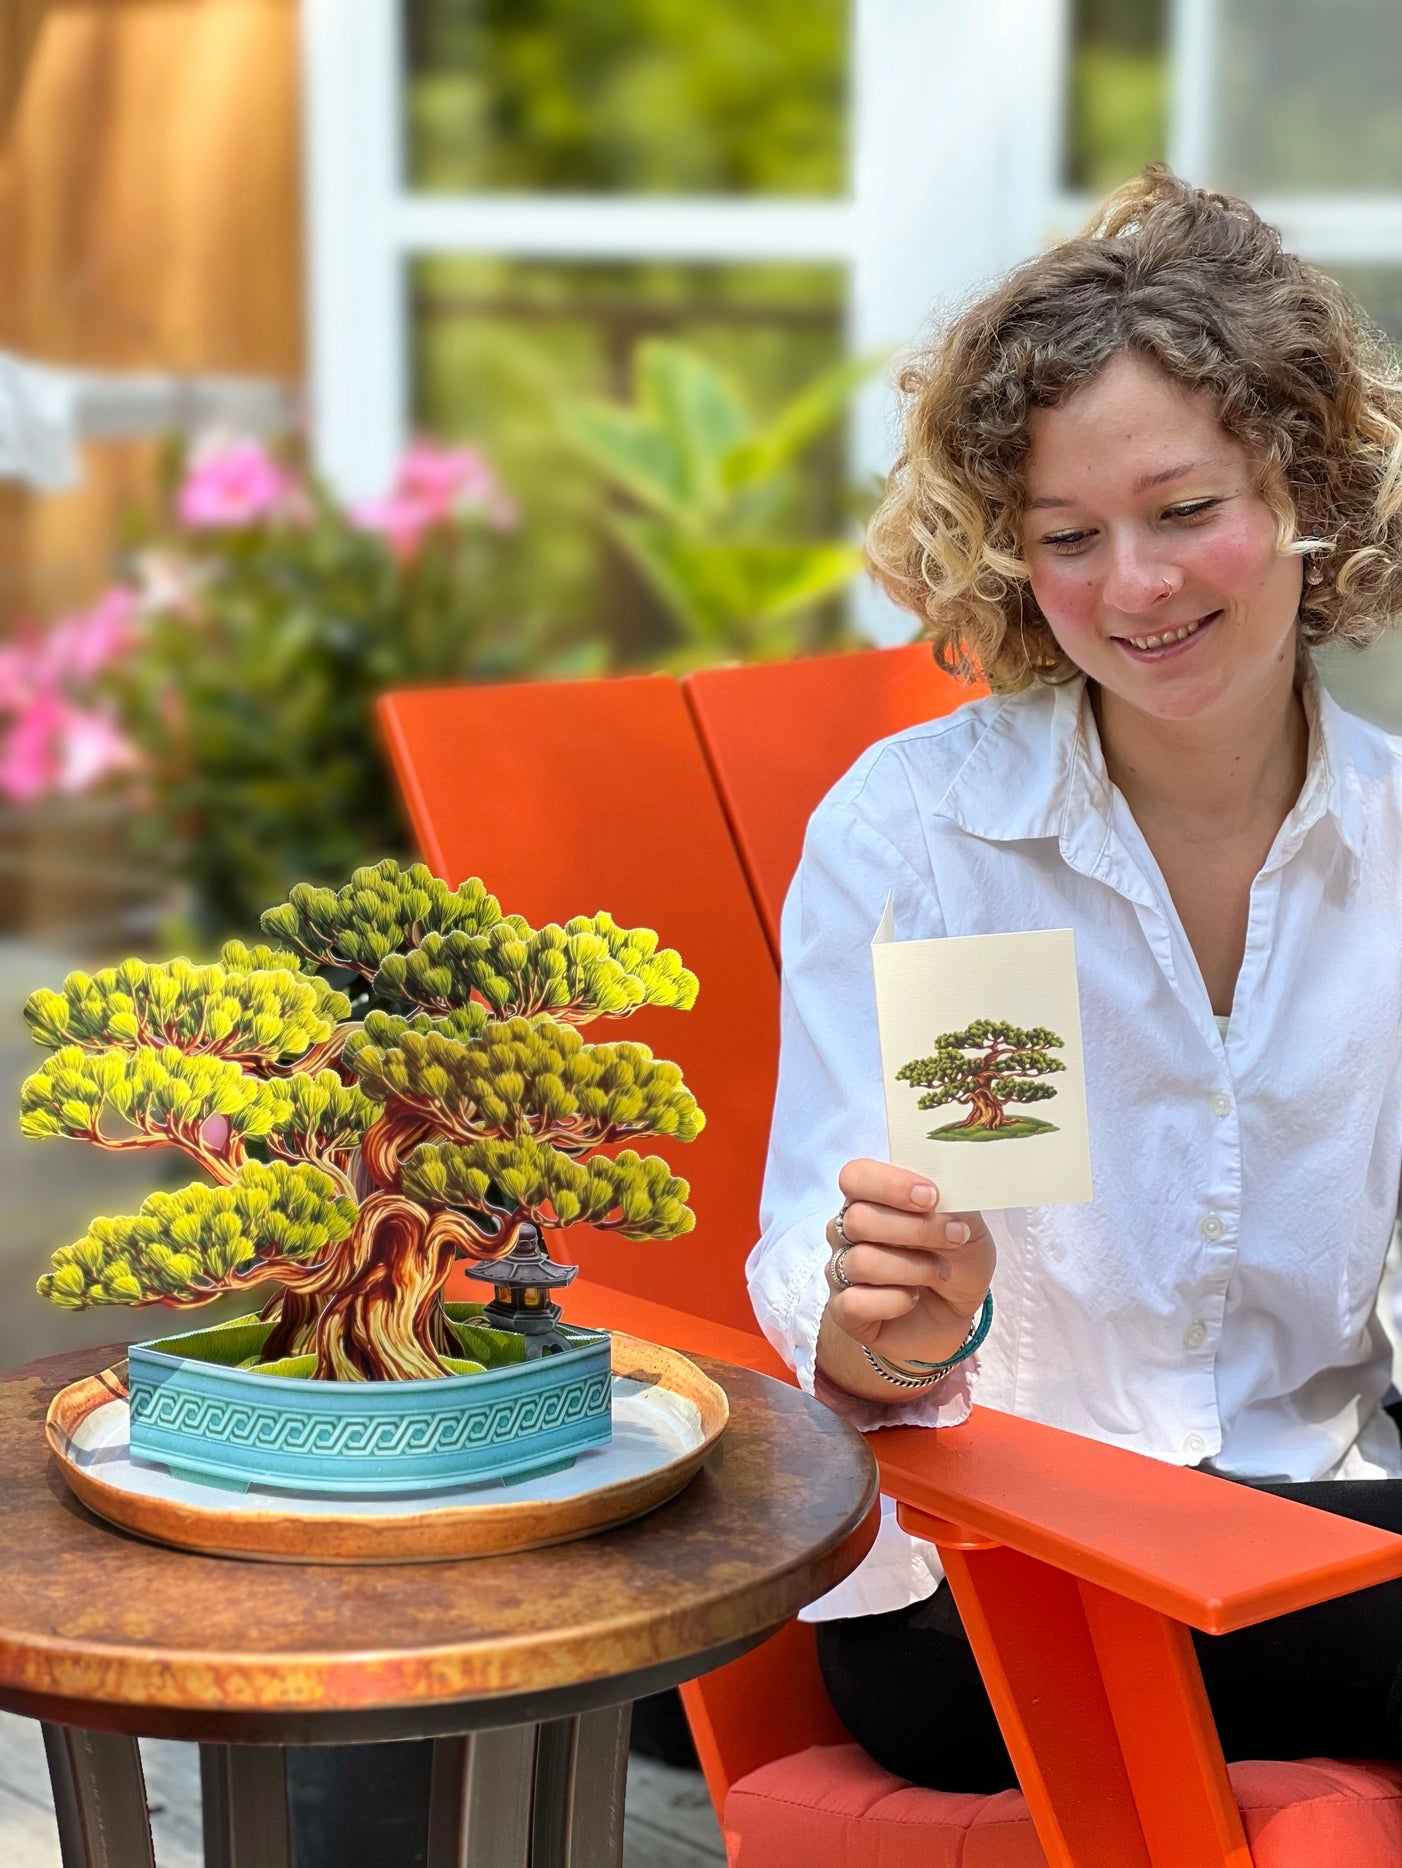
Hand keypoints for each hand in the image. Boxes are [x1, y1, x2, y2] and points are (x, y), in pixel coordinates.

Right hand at [823, 1158, 994, 1371]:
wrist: (956, 1313)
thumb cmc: (955, 1260)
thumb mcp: (967, 1224)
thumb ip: (952, 1201)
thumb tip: (943, 1185)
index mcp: (871, 1199)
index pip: (855, 1176)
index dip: (890, 1185)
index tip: (931, 1198)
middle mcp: (847, 1231)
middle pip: (858, 1219)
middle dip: (916, 1230)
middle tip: (954, 1237)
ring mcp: (841, 1271)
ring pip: (861, 1262)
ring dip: (913, 1268)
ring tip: (941, 1272)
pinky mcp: (843, 1310)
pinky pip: (854, 1303)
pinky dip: (893, 1302)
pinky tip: (912, 1299)